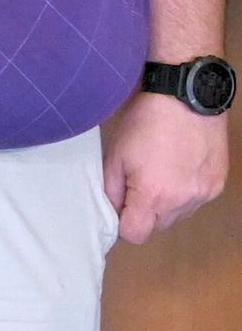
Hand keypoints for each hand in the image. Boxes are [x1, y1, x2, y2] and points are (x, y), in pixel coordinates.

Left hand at [102, 92, 228, 243]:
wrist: (187, 95)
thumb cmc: (145, 122)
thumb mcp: (116, 155)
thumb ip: (112, 191)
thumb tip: (113, 212)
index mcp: (154, 196)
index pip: (136, 235)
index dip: (123, 224)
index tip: (119, 206)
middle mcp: (184, 201)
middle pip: (158, 227)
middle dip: (144, 214)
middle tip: (137, 185)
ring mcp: (205, 194)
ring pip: (179, 216)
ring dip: (166, 204)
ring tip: (160, 173)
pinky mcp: (218, 183)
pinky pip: (196, 201)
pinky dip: (185, 192)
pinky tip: (178, 168)